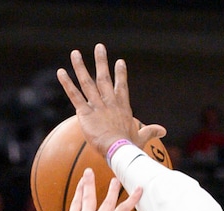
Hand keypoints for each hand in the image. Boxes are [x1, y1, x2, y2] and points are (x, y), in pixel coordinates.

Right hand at [28, 168, 141, 210]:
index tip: (81, 183)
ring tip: (117, 180)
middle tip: (90, 173)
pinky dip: (133, 200)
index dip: (79, 193)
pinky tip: (141, 191)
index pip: (76, 204)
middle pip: (89, 198)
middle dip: (89, 185)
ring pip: (109, 202)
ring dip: (114, 191)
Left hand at [57, 43, 164, 157]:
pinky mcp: (85, 114)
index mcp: (122, 108)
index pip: (121, 87)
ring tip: (74, 53)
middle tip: (99, 47)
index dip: (121, 75)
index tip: (120, 62)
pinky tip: (61, 72)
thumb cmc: (130, 147)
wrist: (119, 151)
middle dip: (101, 62)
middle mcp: (109, 103)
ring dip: (80, 67)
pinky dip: (67, 84)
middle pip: (104, 78)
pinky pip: (74, 96)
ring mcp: (97, 107)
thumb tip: (163, 131)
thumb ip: (151, 131)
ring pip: (87, 82)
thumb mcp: (141, 137)